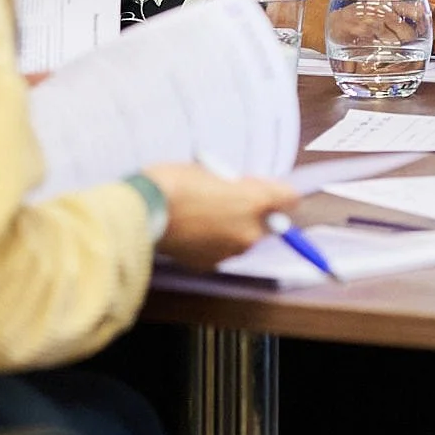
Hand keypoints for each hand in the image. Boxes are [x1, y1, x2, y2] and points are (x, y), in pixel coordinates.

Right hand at [143, 162, 300, 270]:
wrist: (145, 208)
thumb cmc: (176, 181)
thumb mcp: (211, 170)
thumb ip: (235, 184)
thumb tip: (241, 190)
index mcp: (255, 201)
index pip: (289, 199)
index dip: (277, 192)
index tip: (267, 189)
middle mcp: (249, 231)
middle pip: (265, 222)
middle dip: (251, 212)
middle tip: (226, 199)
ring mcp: (230, 250)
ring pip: (242, 238)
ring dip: (230, 228)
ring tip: (202, 214)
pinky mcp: (211, 263)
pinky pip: (220, 249)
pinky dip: (211, 241)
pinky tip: (192, 228)